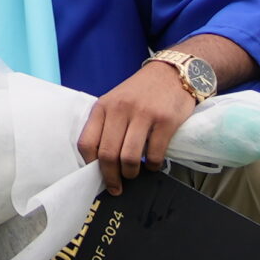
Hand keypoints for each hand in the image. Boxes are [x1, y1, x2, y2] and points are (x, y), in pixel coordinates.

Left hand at [75, 62, 198, 194]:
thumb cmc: (140, 92)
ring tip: (134, 173)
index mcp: (103, 106)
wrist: (171, 72)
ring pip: (129, 158)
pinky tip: (152, 164)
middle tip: (116, 187)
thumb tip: (100, 161)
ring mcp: (144, 115)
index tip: (96, 176)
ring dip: (131, 173)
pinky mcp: (166, 121)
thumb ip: (106, 125)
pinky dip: (153, 166)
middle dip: (111, 177)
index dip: (90, 165)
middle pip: (108, 155)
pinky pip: (154, 154)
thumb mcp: (116, 101)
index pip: (87, 143)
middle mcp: (121, 109)